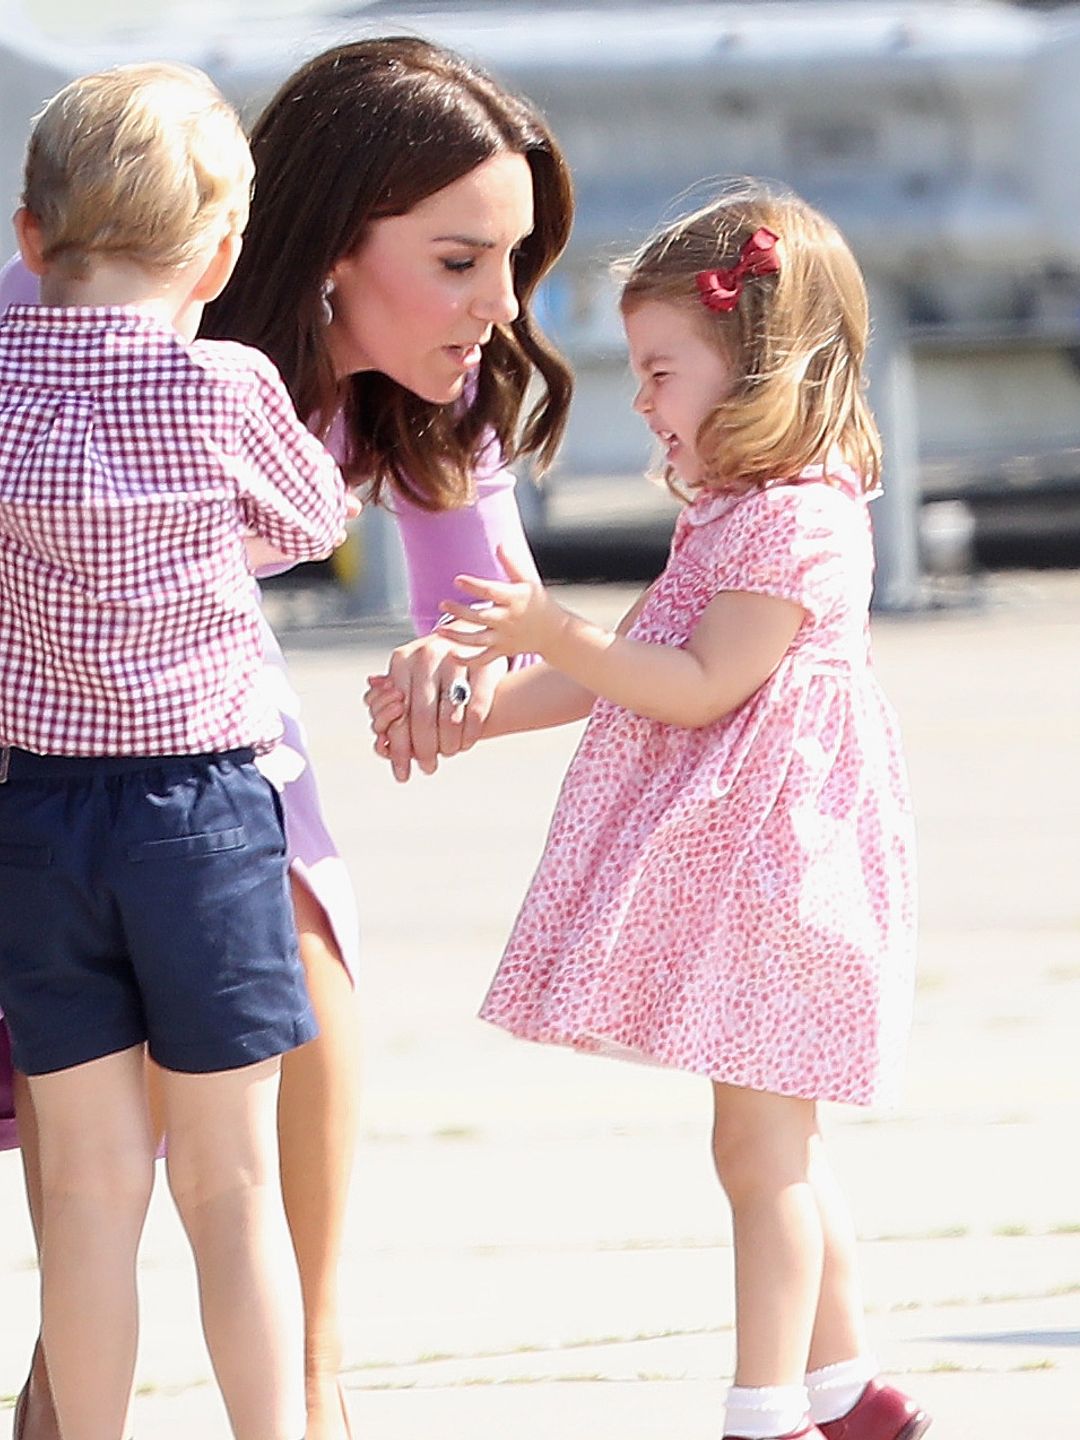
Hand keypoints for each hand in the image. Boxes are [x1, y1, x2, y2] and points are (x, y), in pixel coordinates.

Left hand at [363, 633, 507, 781]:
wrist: (471, 638)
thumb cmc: (432, 671)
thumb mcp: (407, 680)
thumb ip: (389, 709)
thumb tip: (381, 745)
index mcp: (402, 660)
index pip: (396, 713)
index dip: (399, 747)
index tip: (403, 772)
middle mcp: (426, 655)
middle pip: (422, 718)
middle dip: (425, 750)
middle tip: (428, 767)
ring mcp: (457, 657)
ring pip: (450, 718)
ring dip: (449, 745)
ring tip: (449, 752)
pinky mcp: (484, 665)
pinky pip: (476, 710)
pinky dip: (470, 733)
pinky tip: (467, 742)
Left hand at [436, 545, 562, 661]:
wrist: (555, 633)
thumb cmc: (539, 602)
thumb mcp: (528, 580)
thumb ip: (512, 564)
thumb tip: (500, 544)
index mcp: (514, 599)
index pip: (491, 591)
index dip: (473, 586)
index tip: (457, 580)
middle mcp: (508, 619)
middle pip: (480, 617)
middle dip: (460, 612)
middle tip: (442, 604)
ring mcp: (504, 638)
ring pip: (478, 640)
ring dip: (458, 636)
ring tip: (439, 630)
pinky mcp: (503, 651)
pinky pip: (484, 659)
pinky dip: (468, 660)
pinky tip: (453, 655)